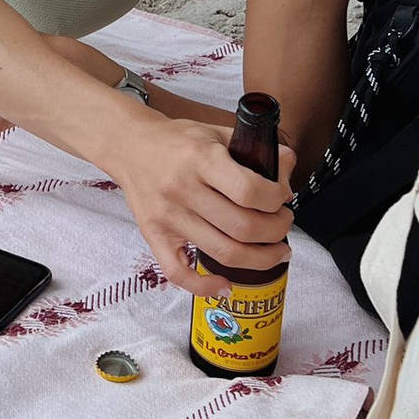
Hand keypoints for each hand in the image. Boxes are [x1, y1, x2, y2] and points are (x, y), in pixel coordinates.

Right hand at [112, 117, 296, 298]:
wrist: (129, 144)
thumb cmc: (175, 140)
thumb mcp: (215, 131)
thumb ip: (254, 147)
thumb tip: (289, 165)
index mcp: (200, 158)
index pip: (250, 191)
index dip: (277, 200)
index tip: (282, 198)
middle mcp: (182, 189)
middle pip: (243, 227)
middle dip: (276, 231)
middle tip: (283, 224)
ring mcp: (167, 216)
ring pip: (223, 253)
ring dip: (260, 258)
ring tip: (274, 250)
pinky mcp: (153, 234)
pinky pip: (178, 273)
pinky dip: (205, 287)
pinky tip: (226, 285)